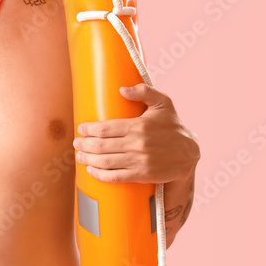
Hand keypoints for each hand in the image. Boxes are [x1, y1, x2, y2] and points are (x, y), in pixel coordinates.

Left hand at [72, 83, 198, 183]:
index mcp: (139, 125)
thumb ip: (144, 91)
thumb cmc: (173, 126)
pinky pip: (115, 177)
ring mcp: (139, 161)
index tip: (81, 128)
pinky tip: (92, 170)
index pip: (105, 128)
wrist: (189, 153)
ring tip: (80, 156)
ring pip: (105, 162)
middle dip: (84, 145)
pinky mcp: (142, 175)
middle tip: (76, 144)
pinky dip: (100, 175)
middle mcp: (137, 144)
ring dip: (88, 160)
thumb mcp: (163, 103)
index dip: (89, 129)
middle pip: (101, 146)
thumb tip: (121, 89)